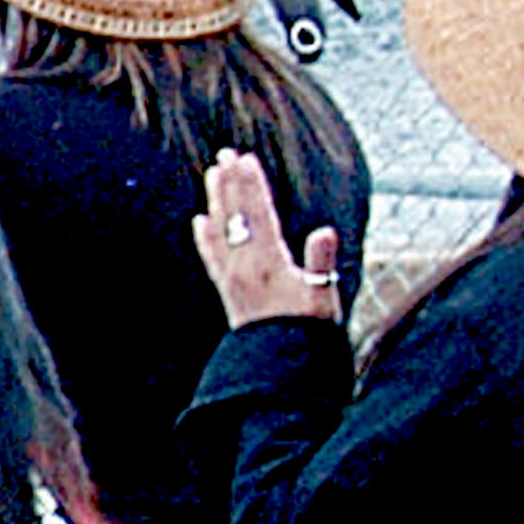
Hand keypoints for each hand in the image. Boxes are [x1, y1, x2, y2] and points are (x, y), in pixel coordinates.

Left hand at [193, 152, 342, 327]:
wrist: (276, 368)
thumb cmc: (306, 333)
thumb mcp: (323, 298)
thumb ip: (321, 264)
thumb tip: (324, 232)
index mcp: (267, 263)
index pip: (257, 214)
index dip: (252, 185)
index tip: (245, 158)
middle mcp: (242, 267)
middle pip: (234, 216)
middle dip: (230, 184)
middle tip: (225, 154)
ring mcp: (231, 279)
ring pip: (219, 231)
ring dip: (216, 201)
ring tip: (212, 174)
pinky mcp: (226, 291)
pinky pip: (211, 257)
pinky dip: (204, 236)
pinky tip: (199, 221)